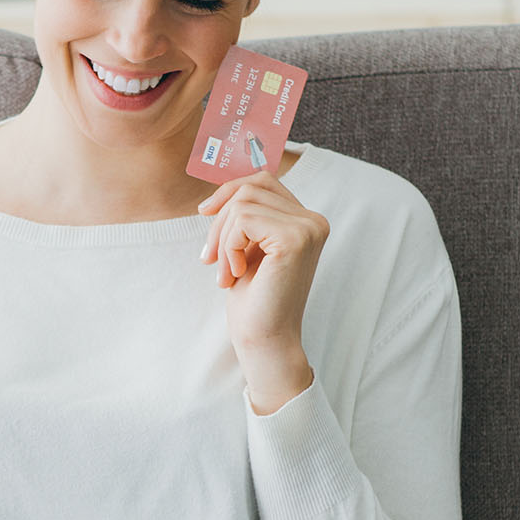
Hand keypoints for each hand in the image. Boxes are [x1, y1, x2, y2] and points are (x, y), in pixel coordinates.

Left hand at [198, 170, 328, 413]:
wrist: (264, 339)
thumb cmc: (253, 299)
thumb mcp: (247, 247)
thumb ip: (246, 215)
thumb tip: (223, 188)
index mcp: (306, 220)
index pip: (262, 180)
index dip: (228, 191)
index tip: (205, 213)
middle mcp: (314, 220)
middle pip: (250, 187)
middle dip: (219, 220)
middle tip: (209, 258)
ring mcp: (308, 228)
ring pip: (242, 203)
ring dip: (222, 239)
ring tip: (225, 272)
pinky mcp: (295, 238)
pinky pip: (243, 219)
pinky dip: (228, 246)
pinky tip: (235, 273)